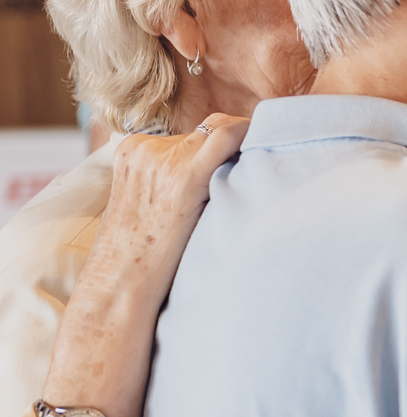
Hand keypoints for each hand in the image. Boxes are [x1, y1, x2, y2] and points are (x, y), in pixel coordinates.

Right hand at [42, 115, 249, 416]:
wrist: (120, 288)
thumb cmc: (143, 259)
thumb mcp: (151, 209)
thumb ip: (178, 183)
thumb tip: (228, 175)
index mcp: (132, 150)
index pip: (192, 131)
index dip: (226, 143)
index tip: (252, 156)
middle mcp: (146, 147)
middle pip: (210, 128)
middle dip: (240, 147)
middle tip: (269, 166)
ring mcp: (163, 160)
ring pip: (224, 131)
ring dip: (250, 150)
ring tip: (272, 172)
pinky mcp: (183, 177)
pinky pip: (229, 138)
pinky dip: (253, 139)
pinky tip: (276, 152)